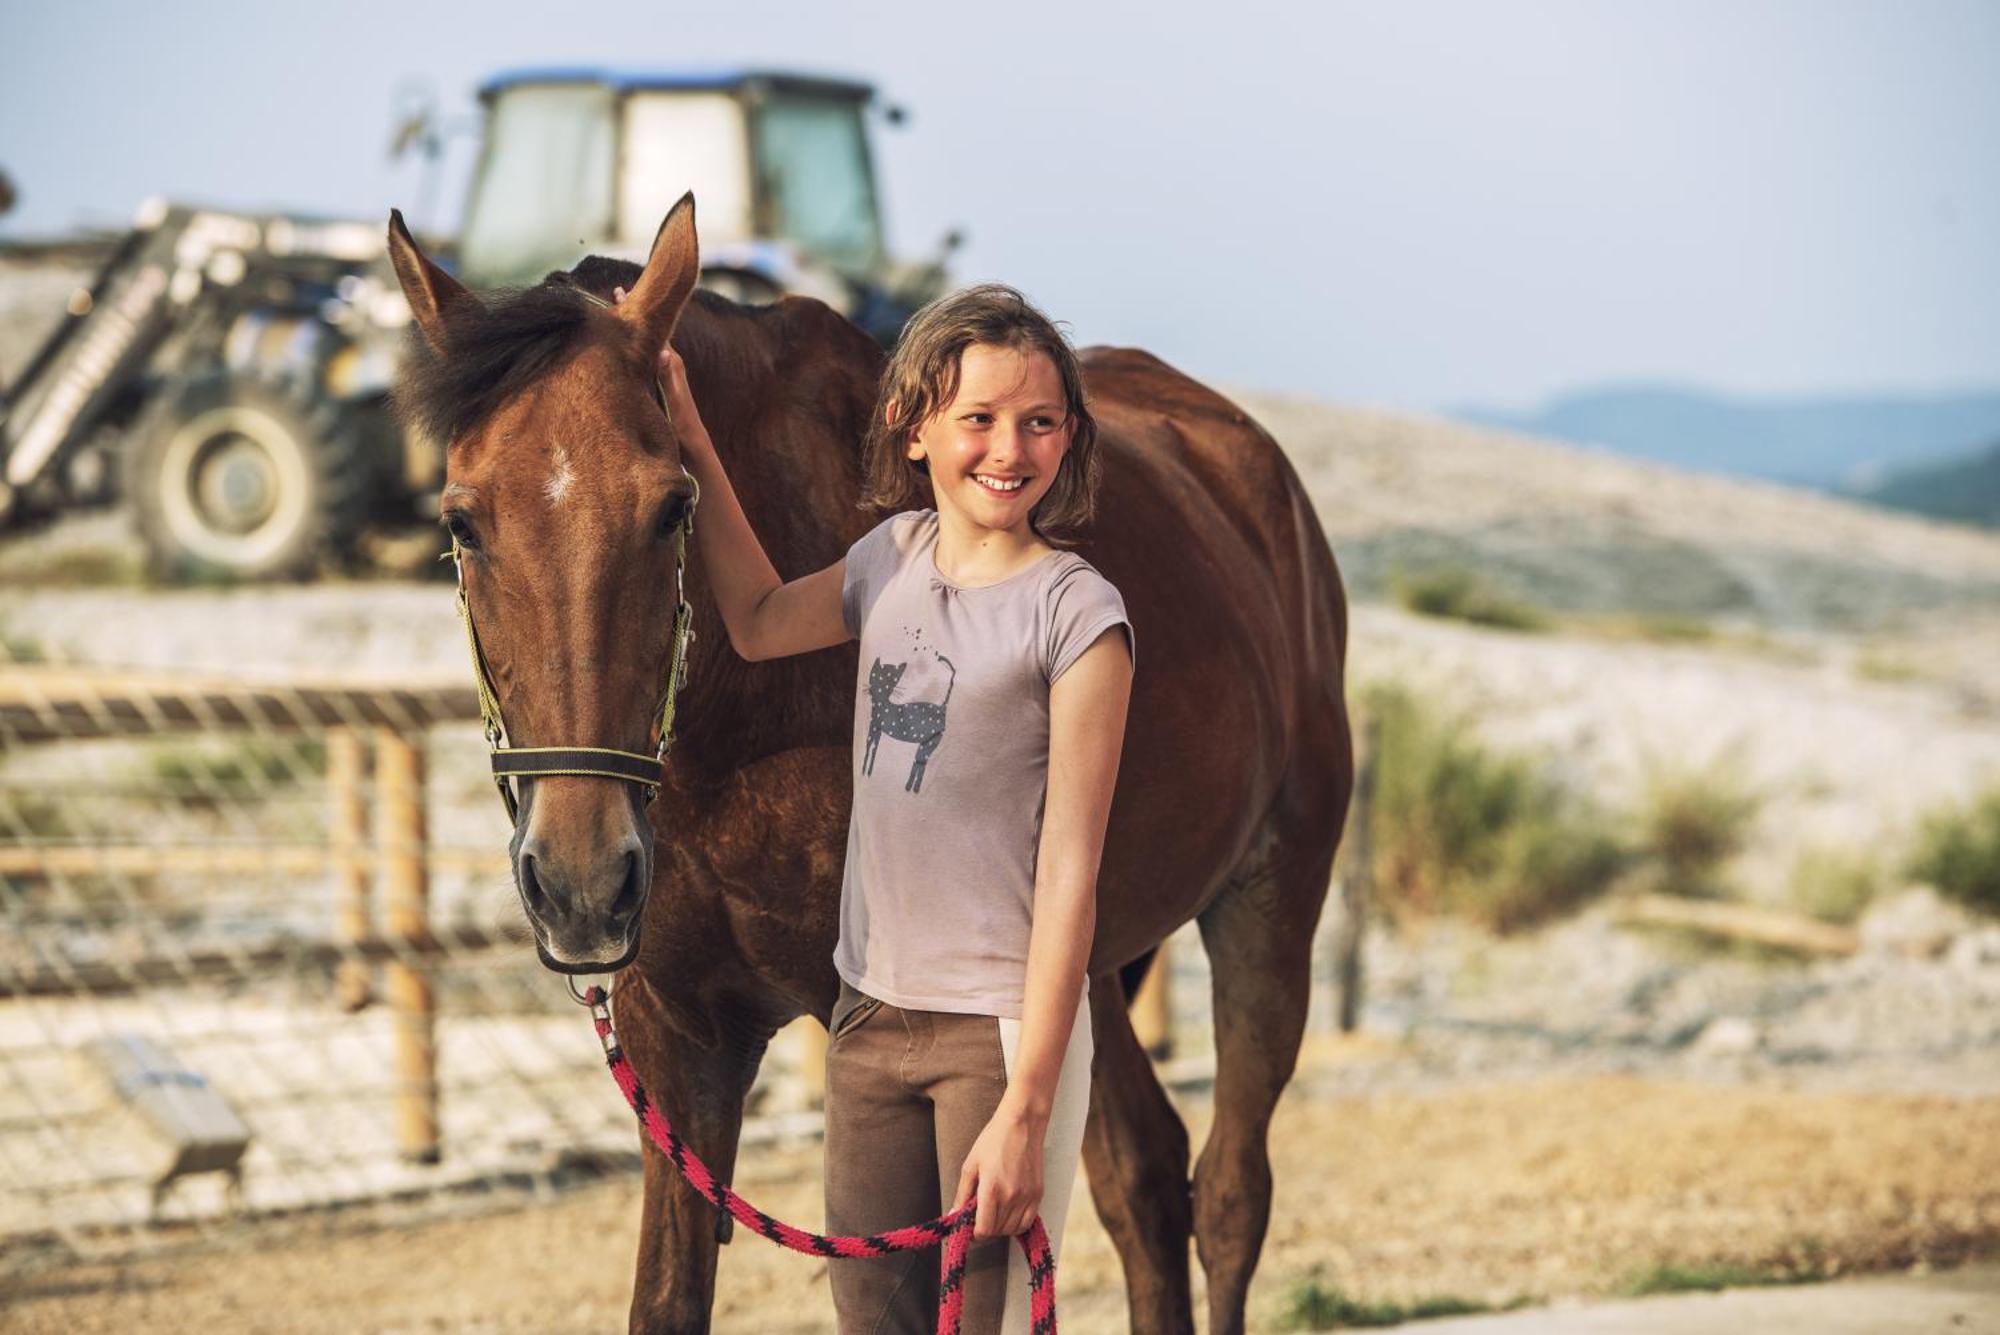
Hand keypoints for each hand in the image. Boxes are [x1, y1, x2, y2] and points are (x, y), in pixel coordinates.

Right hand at [612, 285, 706, 450]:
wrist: (696, 447)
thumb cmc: (684, 428)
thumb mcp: (674, 404)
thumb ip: (668, 377)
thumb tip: (664, 351)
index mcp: (670, 363)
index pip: (650, 329)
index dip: (634, 310)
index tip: (620, 291)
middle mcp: (669, 363)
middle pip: (648, 330)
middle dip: (633, 312)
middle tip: (617, 291)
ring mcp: (666, 372)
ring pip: (646, 342)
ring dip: (633, 327)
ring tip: (620, 310)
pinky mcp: (662, 383)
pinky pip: (645, 357)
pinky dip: (635, 346)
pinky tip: (626, 346)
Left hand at [951, 1102, 1045, 1240]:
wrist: (1022, 1124)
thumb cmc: (994, 1140)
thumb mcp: (971, 1165)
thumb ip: (962, 1194)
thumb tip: (954, 1215)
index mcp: (991, 1190)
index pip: (984, 1230)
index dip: (975, 1234)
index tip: (970, 1227)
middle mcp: (1011, 1197)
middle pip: (997, 1231)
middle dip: (985, 1228)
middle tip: (979, 1216)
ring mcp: (1027, 1197)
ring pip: (1012, 1229)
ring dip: (1001, 1227)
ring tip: (994, 1212)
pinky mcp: (1038, 1194)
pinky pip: (1028, 1222)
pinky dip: (1017, 1224)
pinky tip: (1009, 1213)